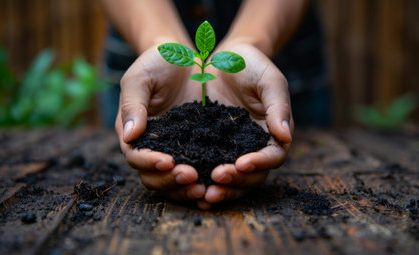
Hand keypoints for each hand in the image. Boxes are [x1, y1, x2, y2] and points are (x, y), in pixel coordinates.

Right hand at [115, 45, 205, 200]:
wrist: (184, 59)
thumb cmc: (157, 63)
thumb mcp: (140, 78)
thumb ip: (133, 105)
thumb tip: (129, 136)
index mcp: (135, 133)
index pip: (136, 156)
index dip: (149, 163)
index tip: (167, 161)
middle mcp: (154, 147)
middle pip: (155, 177)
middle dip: (171, 182)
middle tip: (192, 178)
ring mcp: (176, 150)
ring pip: (176, 181)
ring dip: (188, 188)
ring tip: (206, 187)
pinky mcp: (198, 148)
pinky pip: (202, 169)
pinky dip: (208, 179)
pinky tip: (222, 179)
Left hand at [196, 43, 293, 208]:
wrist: (223, 59)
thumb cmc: (252, 66)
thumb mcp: (269, 80)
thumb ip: (278, 106)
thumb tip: (285, 136)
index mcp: (270, 135)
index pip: (272, 157)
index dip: (260, 164)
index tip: (242, 164)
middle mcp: (250, 148)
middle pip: (249, 177)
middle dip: (234, 185)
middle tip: (215, 184)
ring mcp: (226, 150)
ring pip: (226, 179)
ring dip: (215, 189)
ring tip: (200, 192)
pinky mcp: (204, 147)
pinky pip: (201, 166)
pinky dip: (195, 178)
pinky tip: (181, 180)